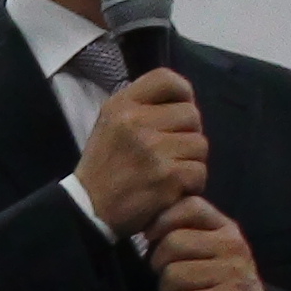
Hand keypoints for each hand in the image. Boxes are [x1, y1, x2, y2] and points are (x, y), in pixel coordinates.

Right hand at [75, 68, 206, 237]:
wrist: (89, 210)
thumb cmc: (105, 166)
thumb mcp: (110, 124)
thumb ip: (141, 107)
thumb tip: (183, 100)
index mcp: (121, 105)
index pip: (166, 79)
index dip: (182, 92)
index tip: (178, 110)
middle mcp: (135, 122)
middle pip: (191, 114)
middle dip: (188, 134)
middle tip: (172, 152)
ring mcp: (153, 150)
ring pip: (200, 144)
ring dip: (191, 161)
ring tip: (171, 172)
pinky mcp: (167, 177)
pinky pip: (199, 172)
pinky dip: (191, 184)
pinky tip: (173, 190)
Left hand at [146, 196, 268, 290]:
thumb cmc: (221, 281)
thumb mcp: (211, 249)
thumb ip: (186, 232)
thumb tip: (146, 230)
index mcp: (226, 227)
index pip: (190, 206)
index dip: (162, 220)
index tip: (152, 239)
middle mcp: (232, 244)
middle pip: (173, 243)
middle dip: (158, 266)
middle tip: (167, 278)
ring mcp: (233, 271)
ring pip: (172, 275)